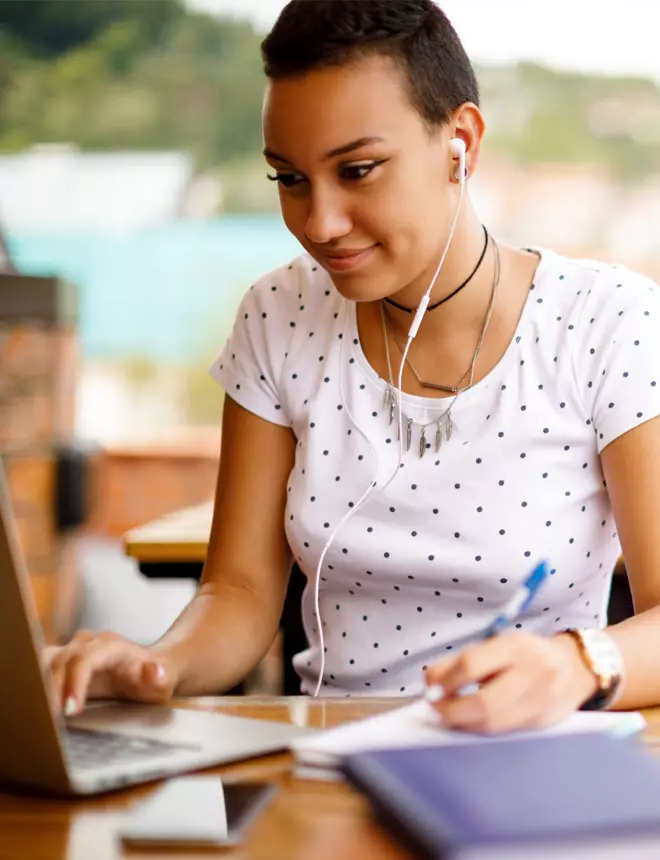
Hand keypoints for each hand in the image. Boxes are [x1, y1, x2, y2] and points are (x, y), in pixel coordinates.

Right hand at [43, 630, 178, 716]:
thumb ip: (160, 675)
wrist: (149, 672)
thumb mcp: (164, 679)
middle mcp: (89, 643)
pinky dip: (37, 686)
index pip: (85, 659)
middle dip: (52, 690)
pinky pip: (41, 669)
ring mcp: (73, 651)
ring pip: (45, 662)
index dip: (74, 682)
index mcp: (112, 646)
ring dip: (39, 687)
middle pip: (60, 661)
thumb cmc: (155, 678)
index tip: (70, 710)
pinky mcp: (62, 662)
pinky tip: (39, 708)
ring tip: (40, 715)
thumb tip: (155, 672)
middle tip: (48, 721)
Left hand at [425, 632, 598, 734]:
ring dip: (464, 724)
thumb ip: (462, 661)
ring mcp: (542, 699)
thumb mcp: (497, 646)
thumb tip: (430, 681)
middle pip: (483, 701)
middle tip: (436, 709)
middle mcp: (533, 671)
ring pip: (494, 722)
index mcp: (515, 646)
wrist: (574, 667)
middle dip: (452, 710)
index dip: (446, 682)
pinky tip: (471, 723)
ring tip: (449, 717)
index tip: (430, 690)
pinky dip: (482, 729)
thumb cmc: (525, 656)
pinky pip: (506, 731)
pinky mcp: (544, 721)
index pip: (471, 665)